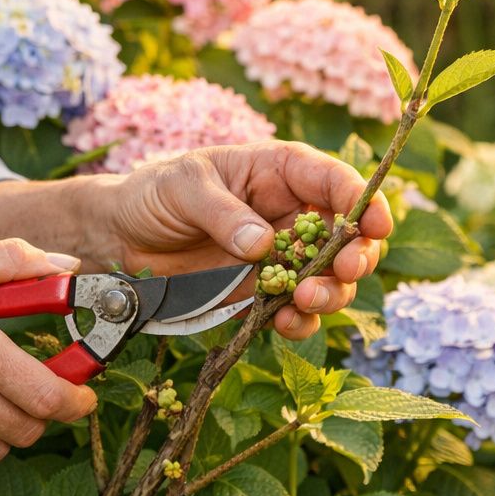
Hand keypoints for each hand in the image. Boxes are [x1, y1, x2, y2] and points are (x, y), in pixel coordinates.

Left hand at [101, 141, 394, 338]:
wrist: (120, 238)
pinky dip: (301, 321)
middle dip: (356, 256)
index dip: (363, 202)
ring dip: (331, 293)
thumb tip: (262, 244)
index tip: (374, 226)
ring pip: (331, 279)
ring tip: (304, 300)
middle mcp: (293, 214)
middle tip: (344, 272)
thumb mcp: (183, 188)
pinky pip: (298, 311)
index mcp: (281, 172)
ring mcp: (283, 258)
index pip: (336, 181)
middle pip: (349, 236)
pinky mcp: (265, 294)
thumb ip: (223, 213)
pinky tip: (285, 323)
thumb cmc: (154, 194)